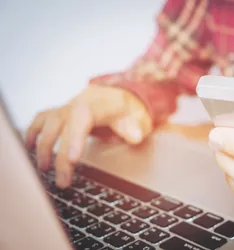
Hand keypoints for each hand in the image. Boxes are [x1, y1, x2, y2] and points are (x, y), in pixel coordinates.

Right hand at [26, 85, 151, 187]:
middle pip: (63, 125)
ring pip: (47, 123)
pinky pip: (41, 120)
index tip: (72, 159)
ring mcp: (67, 107)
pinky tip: (29, 148)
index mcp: (98, 102)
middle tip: (63, 181)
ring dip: (43, 147)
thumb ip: (136, 127)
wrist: (120, 97)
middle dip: (60, 155)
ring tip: (45, 170)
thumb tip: (133, 135)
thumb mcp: (139, 117)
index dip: (75, 137)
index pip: (82, 117)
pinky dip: (32, 133)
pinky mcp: (60, 113)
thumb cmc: (128, 110)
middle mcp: (79, 102)